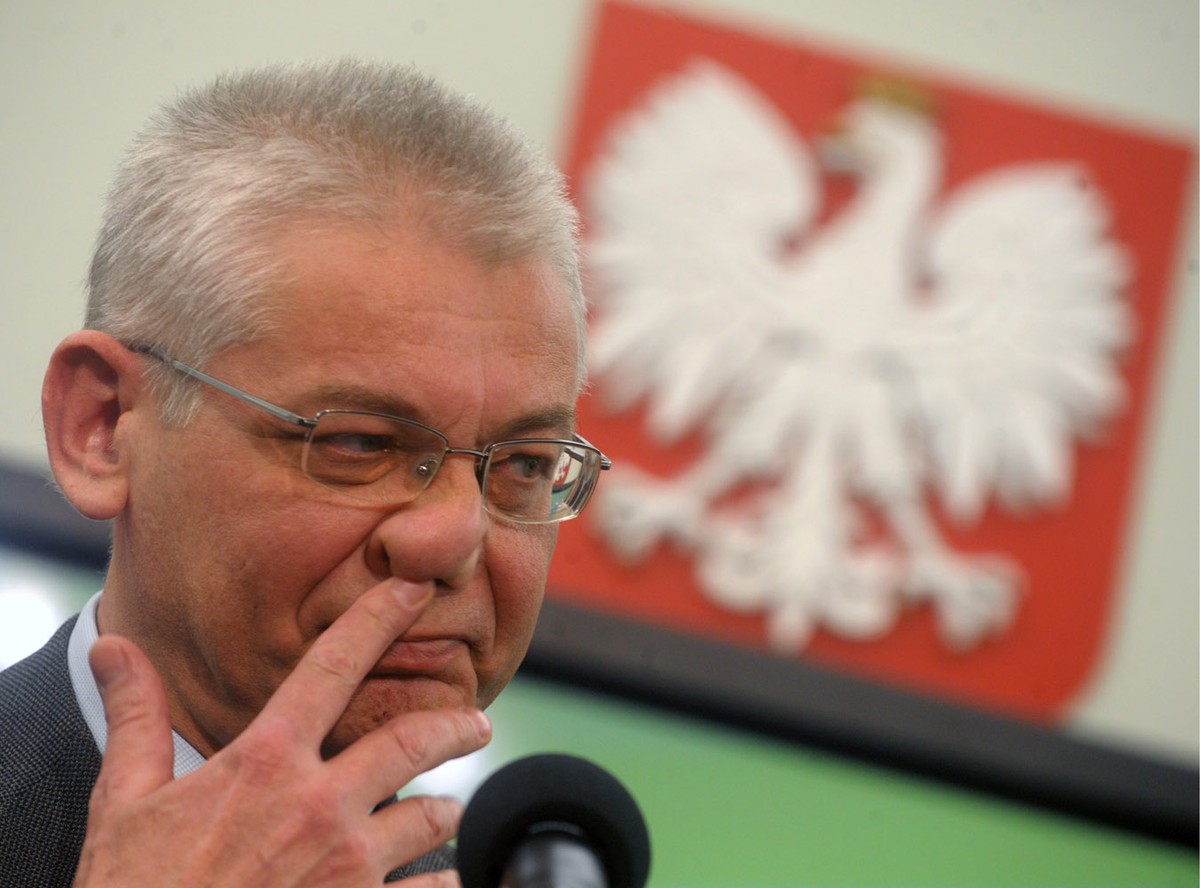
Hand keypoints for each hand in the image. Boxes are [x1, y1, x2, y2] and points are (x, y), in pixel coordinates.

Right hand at [74, 579, 490, 885]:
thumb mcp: (125, 802)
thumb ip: (137, 718)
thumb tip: (115, 645)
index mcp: (265, 763)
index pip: (333, 666)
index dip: (380, 617)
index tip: (417, 588)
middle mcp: (319, 806)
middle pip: (413, 741)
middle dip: (456, 725)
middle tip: (477, 722)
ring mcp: (347, 867)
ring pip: (430, 818)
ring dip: (444, 812)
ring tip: (448, 811)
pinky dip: (438, 881)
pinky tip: (437, 879)